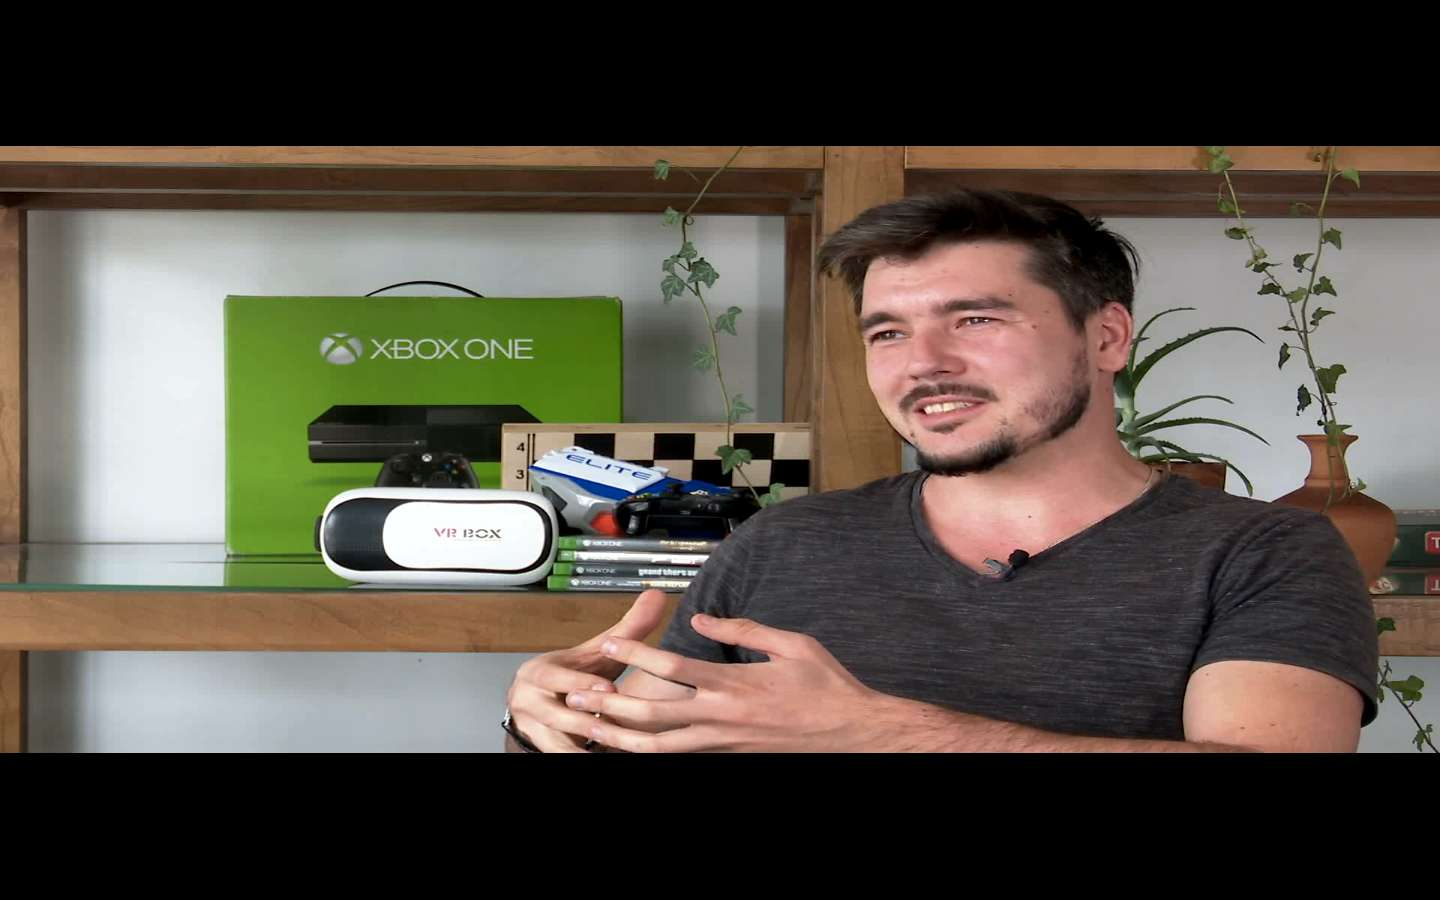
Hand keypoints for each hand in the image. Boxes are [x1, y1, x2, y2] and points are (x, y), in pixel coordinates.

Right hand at [505, 589, 670, 752]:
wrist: (536, 703)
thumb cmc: (572, 675)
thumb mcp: (596, 653)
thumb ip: (627, 629)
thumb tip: (656, 596)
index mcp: (539, 673)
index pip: (554, 677)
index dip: (581, 682)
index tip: (608, 687)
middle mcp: (529, 702)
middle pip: (556, 715)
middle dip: (584, 721)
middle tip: (610, 724)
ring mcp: (533, 729)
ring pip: (556, 743)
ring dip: (581, 747)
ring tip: (612, 746)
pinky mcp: (540, 748)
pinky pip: (560, 757)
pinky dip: (581, 757)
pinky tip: (603, 756)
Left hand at [561, 613, 884, 751]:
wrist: (855, 734)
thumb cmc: (829, 688)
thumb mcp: (791, 645)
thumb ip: (742, 630)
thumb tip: (702, 619)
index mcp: (734, 684)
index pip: (671, 667)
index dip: (635, 654)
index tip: (610, 642)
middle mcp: (722, 718)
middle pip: (651, 713)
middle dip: (610, 703)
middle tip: (576, 693)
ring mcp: (723, 744)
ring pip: (659, 746)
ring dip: (620, 736)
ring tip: (590, 726)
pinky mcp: (729, 758)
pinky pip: (681, 757)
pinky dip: (652, 752)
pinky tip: (631, 746)